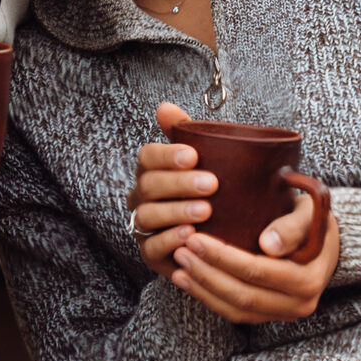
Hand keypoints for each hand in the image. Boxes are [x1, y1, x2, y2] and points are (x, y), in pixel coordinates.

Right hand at [128, 104, 215, 277]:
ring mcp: (143, 226)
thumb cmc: (209, 192)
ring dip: (177, 211)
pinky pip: (152, 247)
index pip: (147, 156)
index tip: (193, 155)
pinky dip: (171, 239)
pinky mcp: (150, 254)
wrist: (219, 234)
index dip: (166, 155)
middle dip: (179, 183)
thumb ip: (185, 133)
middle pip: (149, 185)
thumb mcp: (204, 161)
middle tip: (211, 184)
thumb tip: (164, 106)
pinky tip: (191, 234)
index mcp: (151, 171)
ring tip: (206, 211)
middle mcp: (141, 197)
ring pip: (148, 216)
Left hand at [172, 193, 339, 322]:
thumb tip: (268, 245)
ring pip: (235, 309)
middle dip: (207, 273)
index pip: (258, 271)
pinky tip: (187, 279)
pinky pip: (235, 313)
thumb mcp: (310, 213)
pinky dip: (208, 298)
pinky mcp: (269, 315)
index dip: (223, 257)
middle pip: (243, 295)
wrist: (324, 241)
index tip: (196, 238)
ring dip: (203, 288)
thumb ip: (292, 226)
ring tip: (179, 264)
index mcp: (309, 279)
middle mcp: (300, 304)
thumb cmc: (313, 219)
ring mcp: (284, 314)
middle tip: (181, 250)